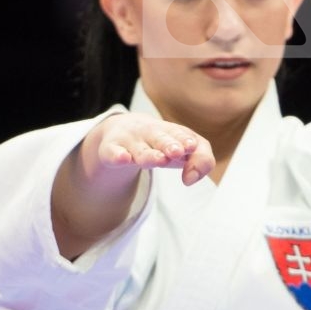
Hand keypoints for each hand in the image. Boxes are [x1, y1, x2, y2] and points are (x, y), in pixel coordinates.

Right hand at [84, 110, 217, 186]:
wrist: (121, 130)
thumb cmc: (159, 143)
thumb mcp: (182, 149)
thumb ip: (200, 161)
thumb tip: (191, 179)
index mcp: (169, 130)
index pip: (179, 134)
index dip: (185, 140)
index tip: (191, 147)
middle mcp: (149, 132)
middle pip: (160, 138)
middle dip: (169, 144)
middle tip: (178, 151)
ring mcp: (129, 141)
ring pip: (140, 150)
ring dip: (150, 155)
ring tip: (160, 160)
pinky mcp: (110, 149)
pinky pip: (112, 153)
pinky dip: (117, 155)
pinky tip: (123, 158)